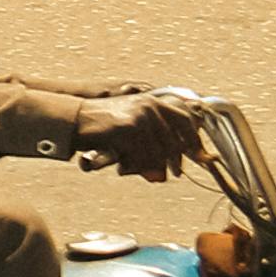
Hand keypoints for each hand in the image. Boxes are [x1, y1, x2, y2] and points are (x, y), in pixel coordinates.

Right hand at [75, 91, 196, 181]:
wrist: (75, 119)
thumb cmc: (101, 126)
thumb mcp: (130, 128)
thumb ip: (150, 141)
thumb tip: (164, 172)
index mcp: (153, 101)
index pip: (185, 119)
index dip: (195, 139)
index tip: (201, 155)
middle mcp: (150, 105)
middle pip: (175, 138)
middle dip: (177, 159)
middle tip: (177, 172)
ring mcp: (140, 116)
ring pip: (159, 149)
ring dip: (156, 166)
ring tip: (153, 175)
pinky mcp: (129, 128)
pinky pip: (143, 154)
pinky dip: (140, 166)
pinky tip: (128, 168)